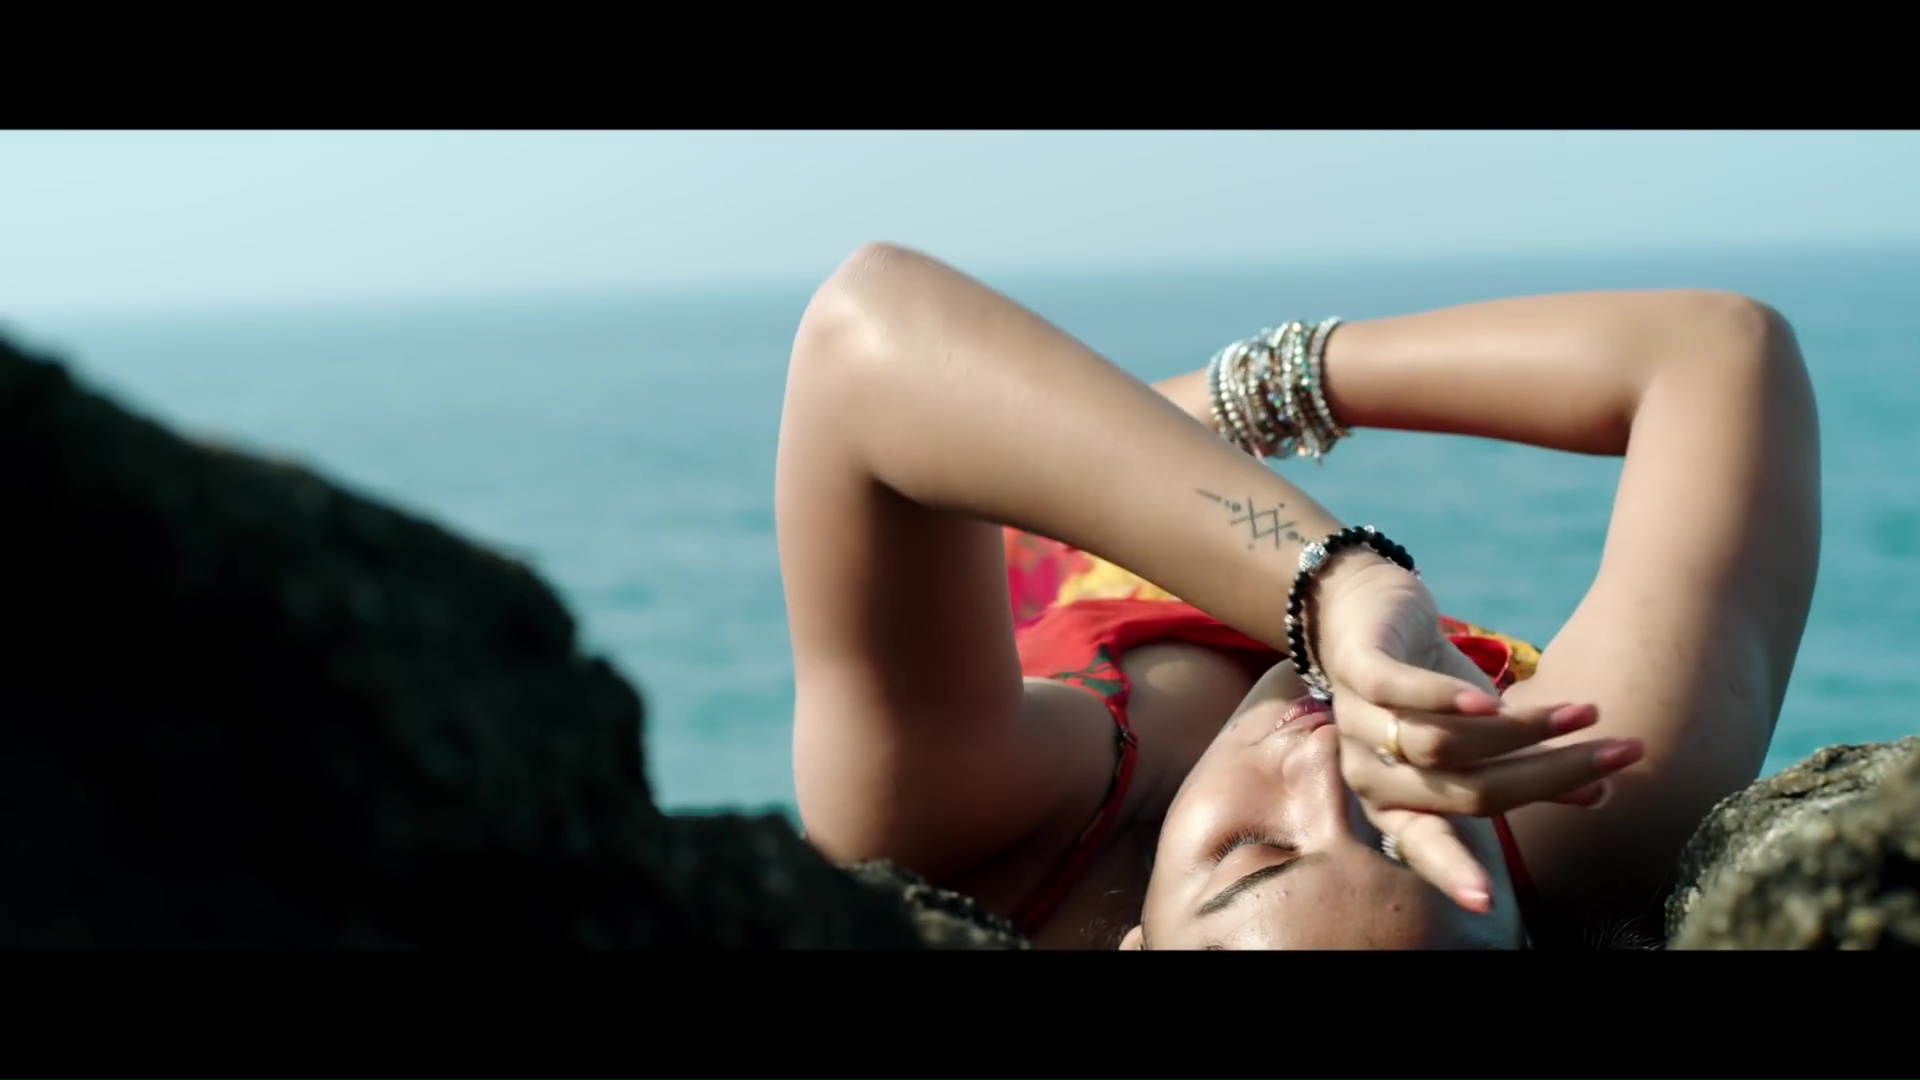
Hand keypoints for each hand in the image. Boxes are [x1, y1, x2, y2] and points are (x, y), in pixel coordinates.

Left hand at [1309, 555, 1643, 911]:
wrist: (1366, 610)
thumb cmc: (1431, 689)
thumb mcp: (1481, 735)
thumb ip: (1527, 770)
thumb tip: (1601, 795)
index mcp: (1394, 802)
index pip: (1423, 844)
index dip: (1454, 871)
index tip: (1489, 902)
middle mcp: (1369, 772)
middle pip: (1464, 792)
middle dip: (1548, 778)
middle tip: (1618, 757)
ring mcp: (1357, 720)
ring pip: (1441, 744)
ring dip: (1521, 732)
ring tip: (1583, 715)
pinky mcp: (1356, 668)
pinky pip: (1396, 690)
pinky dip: (1444, 698)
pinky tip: (1491, 698)